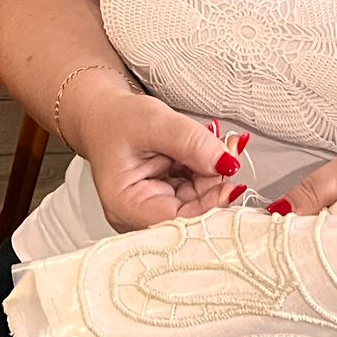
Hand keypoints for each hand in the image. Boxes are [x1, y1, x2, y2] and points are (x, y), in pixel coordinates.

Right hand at [75, 83, 245, 232]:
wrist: (104, 115)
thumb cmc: (115, 120)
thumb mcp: (154, 122)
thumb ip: (191, 142)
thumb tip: (226, 163)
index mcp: (126, 205)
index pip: (176, 221)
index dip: (208, 207)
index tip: (231, 184)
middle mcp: (140, 214)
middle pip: (191, 213)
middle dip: (215, 183)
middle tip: (231, 150)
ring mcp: (155, 207)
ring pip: (200, 200)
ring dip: (216, 173)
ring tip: (223, 143)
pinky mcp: (168, 198)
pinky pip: (197, 190)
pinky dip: (209, 170)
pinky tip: (213, 150)